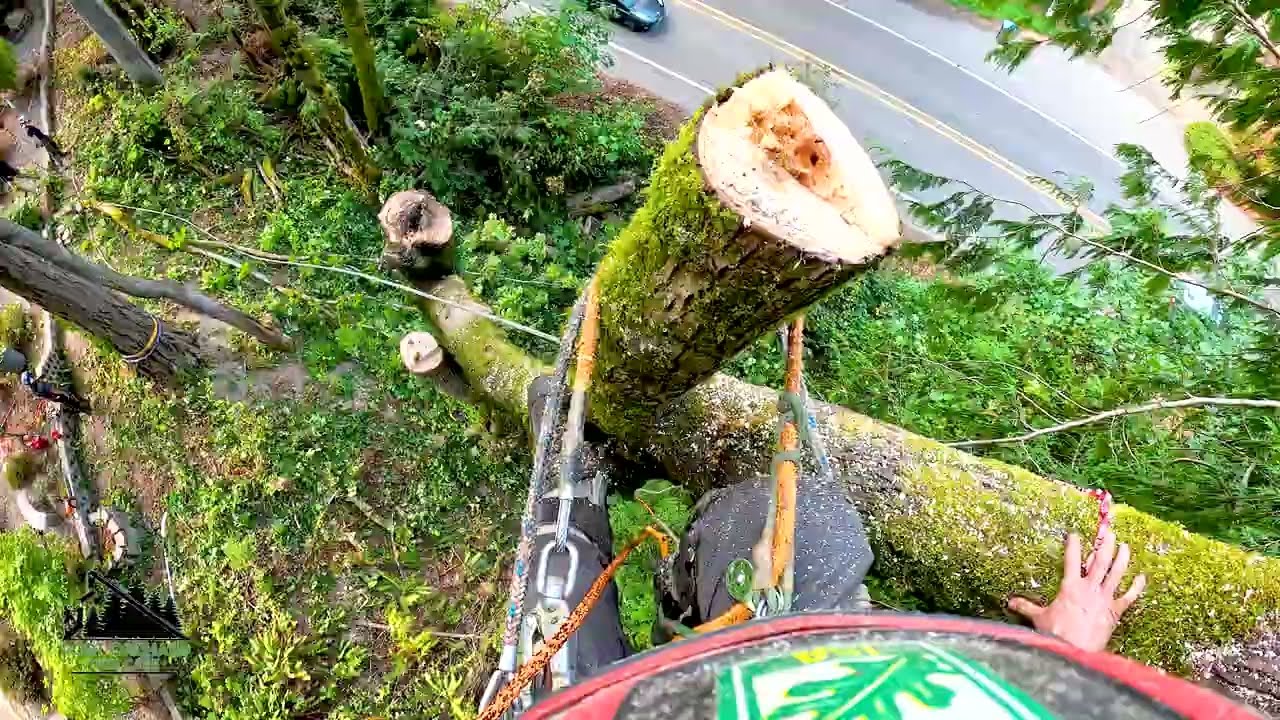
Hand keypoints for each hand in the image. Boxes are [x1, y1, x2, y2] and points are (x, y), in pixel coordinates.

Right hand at [1008, 530, 1146, 651]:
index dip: (1073, 545)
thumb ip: (1026, 607)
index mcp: (1071, 586)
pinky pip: (1129, 596)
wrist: (1077, 650)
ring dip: (1122, 558)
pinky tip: (1141, 577)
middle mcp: (1090, 588)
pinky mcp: (1115, 611)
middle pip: (1101, 561)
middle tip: (1109, 533)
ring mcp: (1105, 598)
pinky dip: (1136, 587)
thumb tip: (1009, 601)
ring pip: (1117, 573)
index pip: (1072, 559)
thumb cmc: (1057, 633)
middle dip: (1105, 545)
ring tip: (1125, 546)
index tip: (1074, 534)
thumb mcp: (1039, 617)